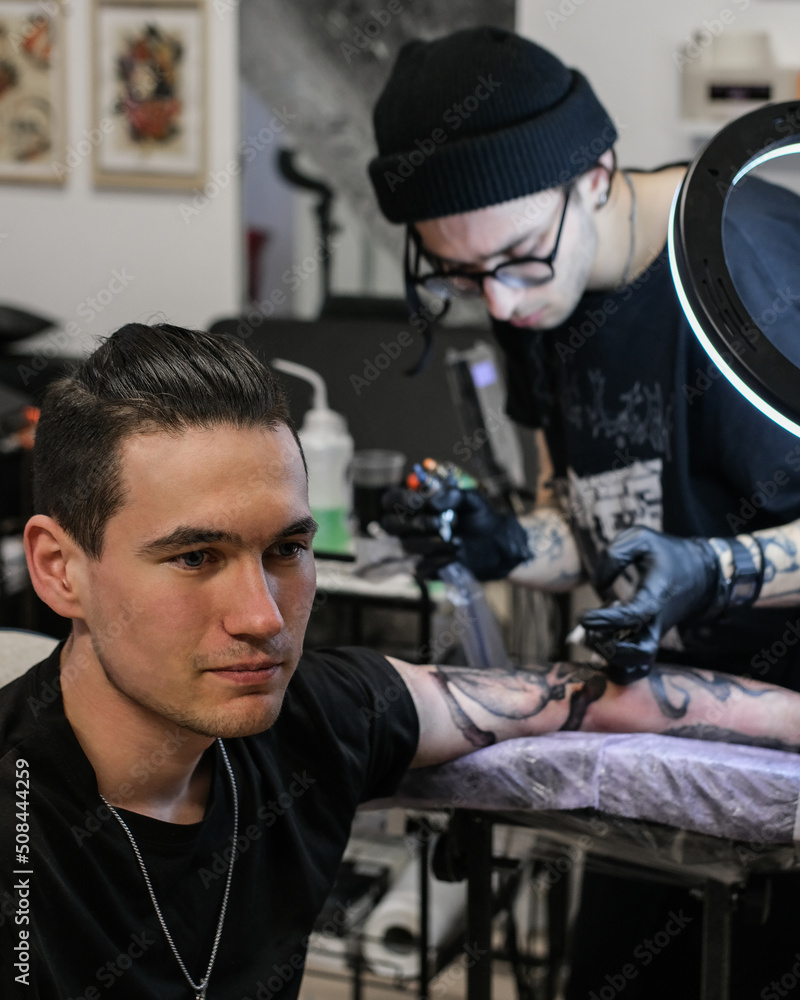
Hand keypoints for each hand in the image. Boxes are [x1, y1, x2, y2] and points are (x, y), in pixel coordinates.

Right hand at [381, 485, 531, 580]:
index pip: (390, 500)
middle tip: (441, 522)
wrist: (497, 543)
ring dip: (431, 542)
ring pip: (405, 546)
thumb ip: (451, 494)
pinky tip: (455, 553)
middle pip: (389, 525)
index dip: (401, 500)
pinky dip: (439, 559)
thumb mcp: (470, 499)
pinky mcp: (425, 569)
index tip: (422, 501)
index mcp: (415, 505)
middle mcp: (410, 526)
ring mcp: (415, 549)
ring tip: (455, 539)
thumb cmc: (480, 516)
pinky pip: (420, 567)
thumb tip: (431, 498)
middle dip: (416, 523)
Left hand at [579, 526, 720, 677]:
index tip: (583, 617)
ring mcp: (653, 636)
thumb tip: (599, 585)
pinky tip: (598, 644)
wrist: (700, 574)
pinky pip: (634, 668)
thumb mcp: (641, 538)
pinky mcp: (648, 642)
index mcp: (656, 596)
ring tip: (592, 639)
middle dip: (609, 649)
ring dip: (610, 661)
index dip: (606, 620)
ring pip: (636, 668)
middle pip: (639, 655)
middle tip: (588, 632)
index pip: (633, 617)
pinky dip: (614, 666)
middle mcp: (656, 623)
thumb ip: (614, 554)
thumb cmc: (666, 554)